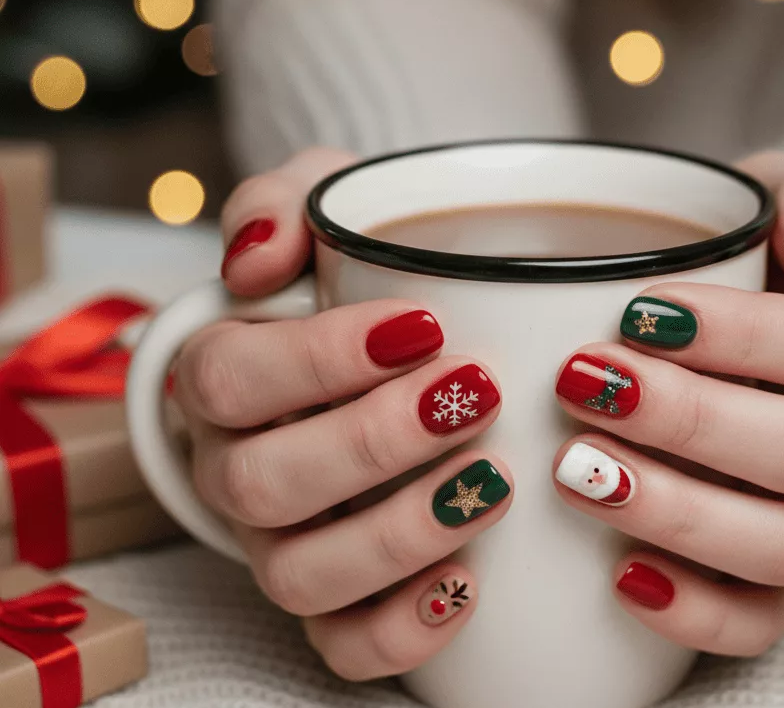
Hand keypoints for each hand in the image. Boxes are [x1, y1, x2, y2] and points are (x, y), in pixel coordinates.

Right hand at [174, 148, 512, 679]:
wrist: (402, 338)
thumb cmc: (358, 272)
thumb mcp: (325, 206)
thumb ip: (282, 205)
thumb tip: (258, 256)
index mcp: (223, 375)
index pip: (231, 378)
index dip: (322, 358)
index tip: (427, 325)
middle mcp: (236, 466)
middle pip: (263, 483)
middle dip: (375, 442)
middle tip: (476, 393)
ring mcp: (280, 541)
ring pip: (300, 574)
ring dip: (399, 535)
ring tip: (494, 479)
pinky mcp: (335, 597)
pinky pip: (340, 644)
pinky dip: (401, 628)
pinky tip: (471, 579)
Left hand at [552, 151, 783, 656]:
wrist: (741, 341)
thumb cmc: (744, 267)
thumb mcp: (770, 205)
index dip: (742, 336)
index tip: (638, 311)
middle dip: (688, 421)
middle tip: (585, 382)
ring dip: (678, 513)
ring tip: (580, 468)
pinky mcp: (783, 585)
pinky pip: (759, 622)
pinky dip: (693, 611)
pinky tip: (619, 573)